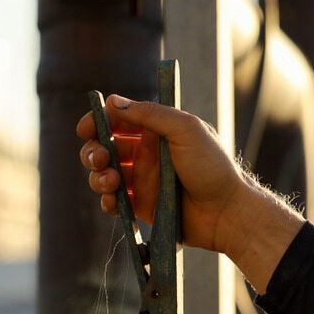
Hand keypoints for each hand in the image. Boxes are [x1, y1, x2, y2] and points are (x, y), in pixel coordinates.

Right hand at [76, 94, 303, 292]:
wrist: (226, 212)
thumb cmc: (212, 166)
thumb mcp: (186, 130)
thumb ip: (151, 114)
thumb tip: (113, 102)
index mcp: (155, 132)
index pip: (117, 121)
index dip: (97, 122)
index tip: (87, 129)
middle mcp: (144, 154)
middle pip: (102, 148)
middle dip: (92, 152)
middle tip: (101, 159)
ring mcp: (140, 181)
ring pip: (102, 175)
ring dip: (97, 177)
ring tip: (112, 182)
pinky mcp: (139, 206)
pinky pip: (112, 202)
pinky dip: (106, 200)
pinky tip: (114, 200)